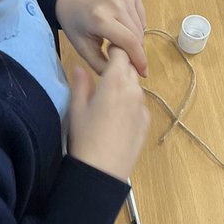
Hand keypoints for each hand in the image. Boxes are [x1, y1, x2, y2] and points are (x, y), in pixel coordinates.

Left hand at [57, 0, 147, 76]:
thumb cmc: (75, 22)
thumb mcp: (82, 48)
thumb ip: (101, 65)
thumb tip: (121, 74)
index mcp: (101, 18)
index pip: (130, 42)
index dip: (139, 60)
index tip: (143, 73)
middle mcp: (115, 3)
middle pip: (137, 36)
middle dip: (136, 52)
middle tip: (127, 59)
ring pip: (141, 27)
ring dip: (136, 40)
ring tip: (120, 42)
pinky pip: (141, 16)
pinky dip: (136, 26)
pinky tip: (123, 27)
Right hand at [68, 49, 148, 181]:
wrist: (102, 171)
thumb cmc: (84, 138)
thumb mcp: (76, 109)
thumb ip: (81, 84)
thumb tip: (80, 66)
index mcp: (114, 82)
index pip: (121, 53)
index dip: (113, 51)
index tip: (105, 53)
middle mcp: (133, 90)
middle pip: (130, 68)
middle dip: (119, 68)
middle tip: (104, 77)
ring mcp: (142, 106)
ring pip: (136, 86)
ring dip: (125, 86)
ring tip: (109, 100)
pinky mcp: (146, 122)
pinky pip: (139, 104)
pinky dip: (131, 103)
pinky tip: (117, 117)